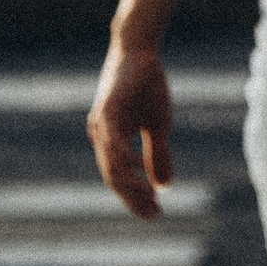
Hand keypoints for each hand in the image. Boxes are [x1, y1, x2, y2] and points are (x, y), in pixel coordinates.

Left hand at [88, 40, 172, 219]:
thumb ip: (158, 154)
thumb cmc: (146, 85)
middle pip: (113, 176)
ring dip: (129, 184)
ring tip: (148, 199)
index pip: (120, 177)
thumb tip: (165, 186)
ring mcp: (101, 123)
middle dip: (132, 198)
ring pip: (111, 163)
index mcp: (111, 141)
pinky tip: (136, 170)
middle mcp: (101, 135)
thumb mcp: (158, 125)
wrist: (140, 50)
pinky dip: (123, 158)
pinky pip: (112, 140)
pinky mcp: (107, 109)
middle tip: (153, 214)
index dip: (135, 197)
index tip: (154, 214)